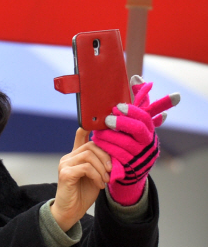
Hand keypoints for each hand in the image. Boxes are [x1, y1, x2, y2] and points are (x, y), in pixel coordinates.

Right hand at [51, 128, 111, 230]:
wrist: (71, 211)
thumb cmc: (83, 194)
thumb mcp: (97, 176)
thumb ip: (102, 164)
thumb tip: (116, 154)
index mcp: (75, 156)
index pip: (81, 135)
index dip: (89, 127)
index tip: (101, 123)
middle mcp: (68, 158)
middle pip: (90, 146)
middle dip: (106, 157)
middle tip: (112, 171)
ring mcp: (65, 165)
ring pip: (88, 155)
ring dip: (102, 168)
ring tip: (106, 179)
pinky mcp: (65, 174)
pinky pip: (85, 167)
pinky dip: (96, 175)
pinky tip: (100, 184)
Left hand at [91, 75, 179, 205]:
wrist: (133, 169)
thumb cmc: (132, 139)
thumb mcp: (137, 122)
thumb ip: (137, 102)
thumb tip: (136, 78)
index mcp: (149, 130)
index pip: (144, 118)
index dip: (131, 112)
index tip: (118, 107)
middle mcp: (147, 143)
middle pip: (136, 130)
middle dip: (120, 123)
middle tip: (106, 120)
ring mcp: (139, 156)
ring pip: (123, 144)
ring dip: (108, 136)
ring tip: (97, 132)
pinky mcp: (128, 167)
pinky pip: (115, 156)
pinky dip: (105, 149)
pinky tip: (97, 143)